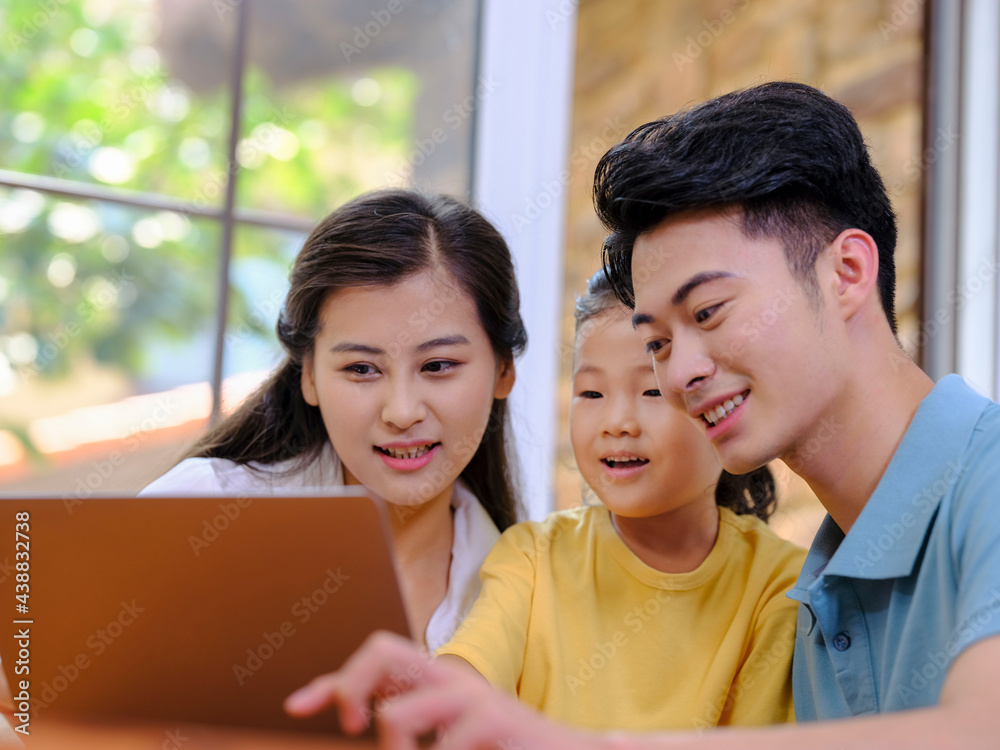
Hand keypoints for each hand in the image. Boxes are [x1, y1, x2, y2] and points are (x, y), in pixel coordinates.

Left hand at [284, 630, 603, 748]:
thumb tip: (358, 729)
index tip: (296, 708)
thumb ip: (410, 730)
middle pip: (382, 650)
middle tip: (350, 728)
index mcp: (438, 681)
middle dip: (350, 686)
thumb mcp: (448, 740)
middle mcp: (452, 678)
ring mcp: (473, 697)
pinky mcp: (494, 721)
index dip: (331, 682)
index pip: (377, 657)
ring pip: (396, 716)